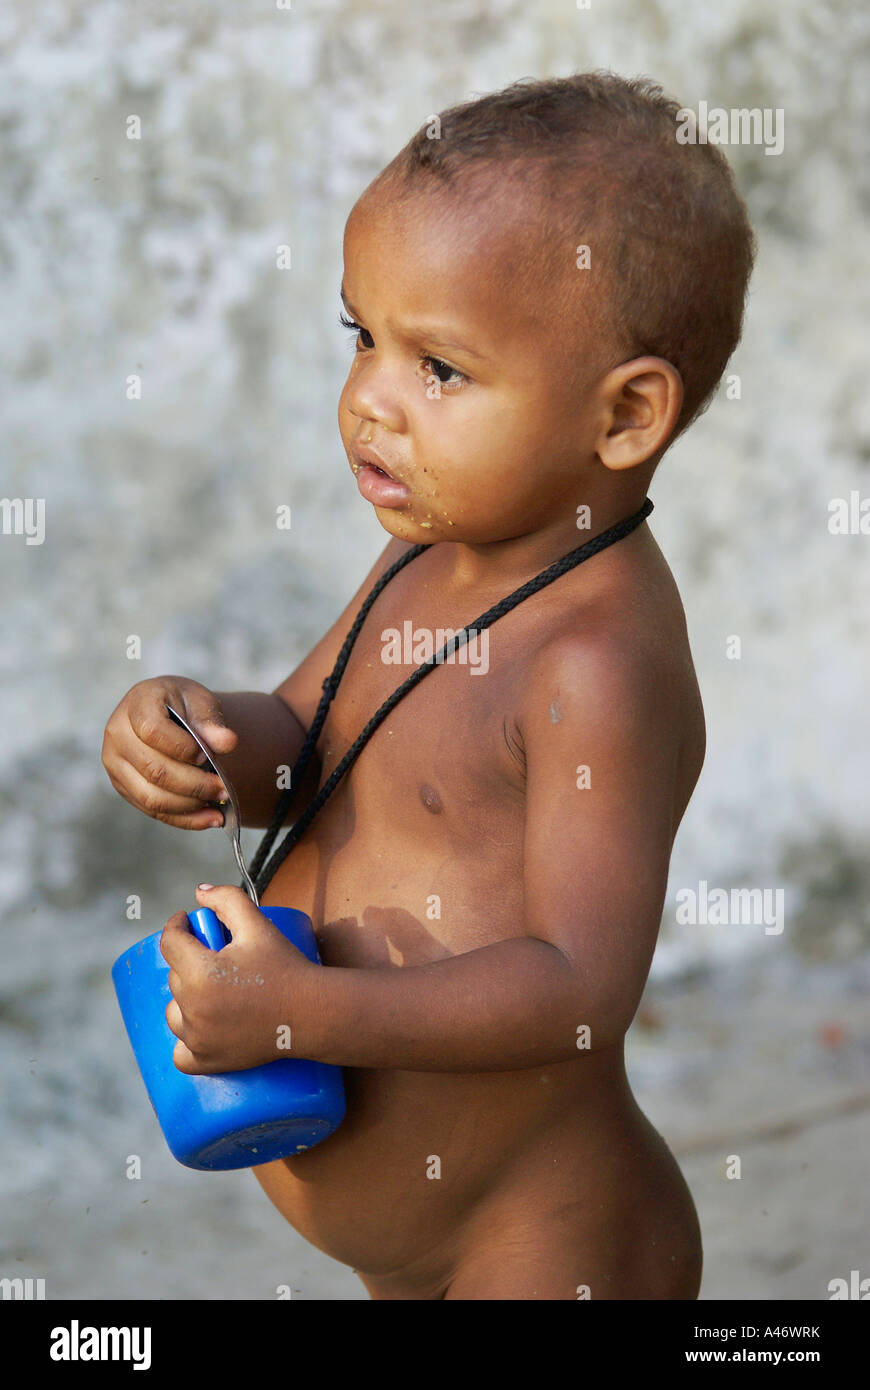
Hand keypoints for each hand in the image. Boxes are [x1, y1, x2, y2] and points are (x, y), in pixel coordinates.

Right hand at [101, 676, 237, 828]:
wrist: (166, 713)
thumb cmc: (183, 704)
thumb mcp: (199, 701)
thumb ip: (211, 721)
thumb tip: (228, 742)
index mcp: (136, 705)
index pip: (153, 731)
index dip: (183, 748)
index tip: (208, 755)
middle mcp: (117, 735)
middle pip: (154, 770)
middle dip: (194, 784)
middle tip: (223, 788)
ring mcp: (116, 765)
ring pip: (151, 797)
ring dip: (189, 805)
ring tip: (219, 803)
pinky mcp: (124, 787)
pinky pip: (153, 811)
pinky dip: (184, 819)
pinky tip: (210, 818)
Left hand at [160, 884, 315, 1073]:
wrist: (314, 1013)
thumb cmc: (287, 967)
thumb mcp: (258, 925)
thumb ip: (228, 899)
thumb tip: (200, 892)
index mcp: (200, 973)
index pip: (170, 942)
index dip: (177, 926)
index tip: (187, 921)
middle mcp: (193, 1009)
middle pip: (174, 977)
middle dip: (189, 961)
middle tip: (216, 956)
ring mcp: (199, 1039)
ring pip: (175, 1012)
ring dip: (186, 999)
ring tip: (211, 990)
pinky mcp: (208, 1061)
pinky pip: (181, 1053)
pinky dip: (186, 1041)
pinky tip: (201, 1026)